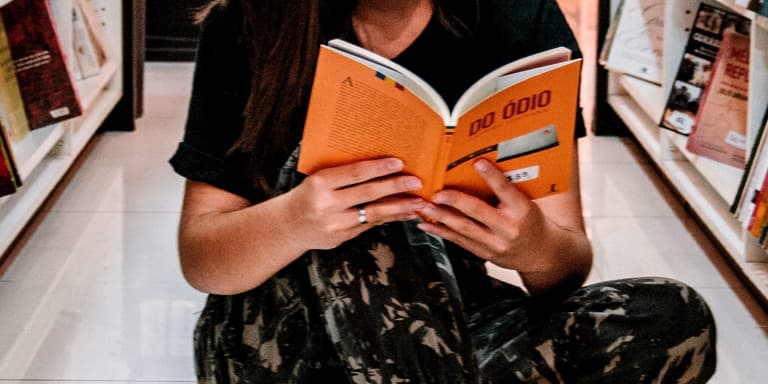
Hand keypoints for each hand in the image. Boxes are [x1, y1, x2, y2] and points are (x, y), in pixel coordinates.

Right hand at [287, 157, 426, 249]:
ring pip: (374, 213)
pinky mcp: (343, 237)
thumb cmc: (308, 195)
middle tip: (416, 181)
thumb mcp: (318, 179)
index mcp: (321, 183)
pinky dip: (390, 218)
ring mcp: (336, 224)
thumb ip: (343, 174)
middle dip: (396, 186)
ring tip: (419, 202)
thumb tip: (380, 166)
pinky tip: (405, 213)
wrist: (289, 226)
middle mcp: (328, 204)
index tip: (399, 163)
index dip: (379, 168)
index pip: (355, 173)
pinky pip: (371, 225)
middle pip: (369, 193)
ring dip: (400, 207)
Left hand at [417, 159, 554, 272]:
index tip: (478, 163)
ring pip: (464, 229)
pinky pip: (459, 242)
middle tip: (438, 194)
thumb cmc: (531, 222)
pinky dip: (441, 232)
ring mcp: (495, 243)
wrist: (542, 254)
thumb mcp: (526, 203)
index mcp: (521, 210)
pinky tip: (427, 225)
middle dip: (455, 202)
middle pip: (478, 212)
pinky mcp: (485, 253)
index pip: (505, 189)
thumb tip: (483, 167)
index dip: (491, 176)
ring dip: (442, 217)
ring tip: (425, 208)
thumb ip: (507, 190)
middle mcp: (508, 227)